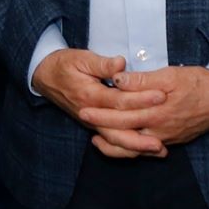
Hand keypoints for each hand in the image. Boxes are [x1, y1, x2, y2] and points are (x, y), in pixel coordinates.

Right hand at [35, 49, 166, 154]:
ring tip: (160, 150)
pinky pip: (113, 142)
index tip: (161, 96)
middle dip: (142, 136)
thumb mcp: (80, 58)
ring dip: (138, 147)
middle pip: (119, 130)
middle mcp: (91, 114)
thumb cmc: (64, 65)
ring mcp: (92, 123)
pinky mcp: (95, 126)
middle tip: (163, 138)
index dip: (141, 99)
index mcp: (89, 95)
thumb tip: (121, 64)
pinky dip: (129, 149)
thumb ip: (101, 63)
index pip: (119, 100)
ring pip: (116, 141)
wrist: (45, 77)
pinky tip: (146, 150)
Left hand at [80, 65, 208, 154]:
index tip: (84, 106)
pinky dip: (133, 150)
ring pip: (135, 148)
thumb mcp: (171, 75)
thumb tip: (118, 79)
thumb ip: (143, 80)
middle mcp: (159, 129)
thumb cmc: (199, 82)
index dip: (101, 111)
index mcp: (156, 111)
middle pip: (124, 131)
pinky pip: (148, 150)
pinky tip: (126, 145)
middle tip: (83, 119)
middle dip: (102, 127)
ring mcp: (166, 137)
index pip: (122, 114)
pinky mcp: (173, 140)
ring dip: (114, 145)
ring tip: (97, 142)